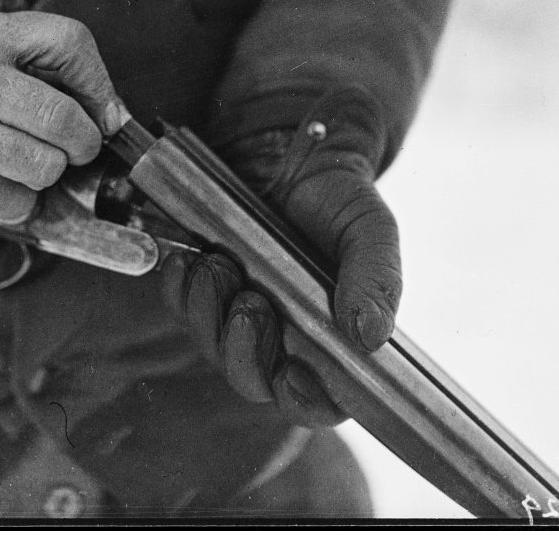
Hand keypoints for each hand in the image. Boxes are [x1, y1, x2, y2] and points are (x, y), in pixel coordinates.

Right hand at [0, 11, 120, 221]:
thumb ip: (38, 65)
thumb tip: (111, 115)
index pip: (68, 41)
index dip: (99, 83)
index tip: (102, 110)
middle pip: (61, 117)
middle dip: (84, 142)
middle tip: (77, 147)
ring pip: (44, 167)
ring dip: (47, 173)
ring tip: (22, 162)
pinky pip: (15, 203)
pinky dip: (16, 201)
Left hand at [161, 128, 400, 427]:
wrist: (293, 156)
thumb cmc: (339, 201)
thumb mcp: (370, 231)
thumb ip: (377, 280)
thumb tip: (372, 336)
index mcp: (329, 342)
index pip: (318, 402)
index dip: (304, 402)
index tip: (293, 375)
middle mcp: (281, 339)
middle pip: (253, 380)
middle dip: (245, 351)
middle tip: (252, 302)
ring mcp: (237, 316)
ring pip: (212, 346)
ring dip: (210, 312)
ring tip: (221, 265)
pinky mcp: (203, 290)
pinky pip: (181, 307)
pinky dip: (181, 289)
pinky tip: (191, 260)